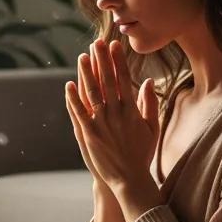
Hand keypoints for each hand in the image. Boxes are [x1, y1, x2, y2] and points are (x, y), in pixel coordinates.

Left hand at [64, 38, 159, 192]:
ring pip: (92, 93)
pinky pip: (79, 112)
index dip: (118, 61)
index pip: (124, 79)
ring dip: (86, 74)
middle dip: (101, 60)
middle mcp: (116, 114)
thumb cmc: (141, 154)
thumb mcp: (152, 128)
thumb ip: (150, 103)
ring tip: (82, 57)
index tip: (114, 45)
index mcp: (132, 110)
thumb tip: (147, 82)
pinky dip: (73, 98)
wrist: (129, 179)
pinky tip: (69, 85)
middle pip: (107, 81)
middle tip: (96, 43)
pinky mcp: (88, 134)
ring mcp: (101, 124)